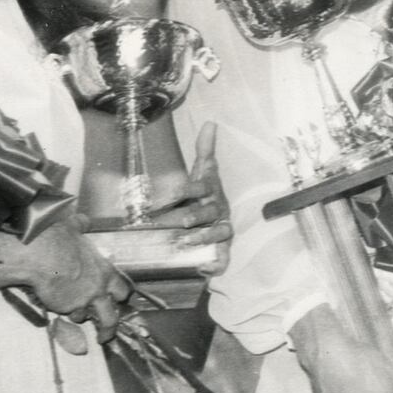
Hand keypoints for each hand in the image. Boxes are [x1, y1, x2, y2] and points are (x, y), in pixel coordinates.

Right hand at [4, 218, 130, 342]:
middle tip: (107, 329)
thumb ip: (81, 226)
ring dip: (82, 317)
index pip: (124, 287)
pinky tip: (58, 306)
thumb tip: (84, 220)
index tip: (120, 299)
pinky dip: (66, 313)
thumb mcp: (73, 227)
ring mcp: (84, 301)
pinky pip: (69, 315)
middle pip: (113, 314)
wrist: (41, 255)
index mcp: (105, 269)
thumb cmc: (58, 239)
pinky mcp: (67, 308)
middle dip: (111, 323)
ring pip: (89, 319)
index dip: (122, 294)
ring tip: (76, 318)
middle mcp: (99, 288)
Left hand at [148, 122, 232, 271]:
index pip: (201, 187)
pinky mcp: (222, 248)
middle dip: (191, 216)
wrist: (218, 219)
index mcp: (211, 191)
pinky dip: (217, 264)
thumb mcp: (204, 172)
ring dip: (202, 237)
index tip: (169, 194)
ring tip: (183, 242)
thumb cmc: (206, 194)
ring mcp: (222, 229)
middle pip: (207, 212)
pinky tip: (207, 269)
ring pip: (217, 233)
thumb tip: (210, 123)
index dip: (186, 190)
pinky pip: (223, 257)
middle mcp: (218, 210)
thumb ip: (205, 150)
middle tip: (175, 222)